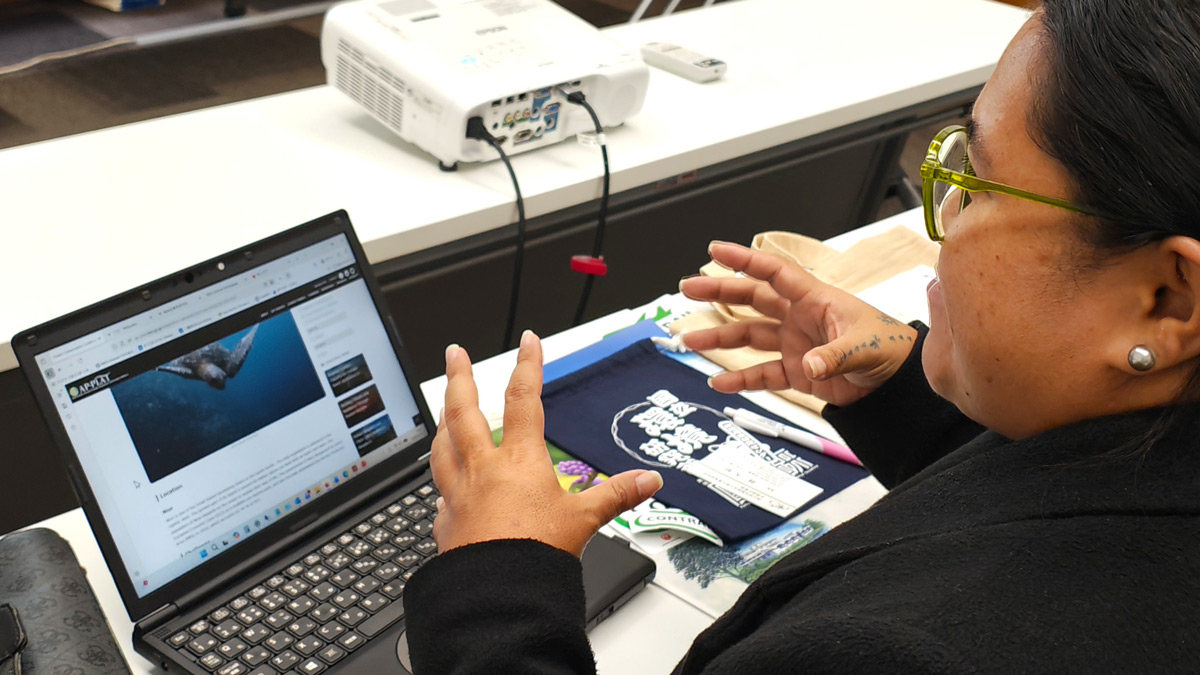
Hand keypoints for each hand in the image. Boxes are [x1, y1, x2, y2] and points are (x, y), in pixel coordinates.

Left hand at [430, 331, 663, 557]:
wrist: (497, 595)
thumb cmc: (535, 556)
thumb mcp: (584, 520)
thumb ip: (615, 495)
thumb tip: (648, 479)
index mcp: (519, 461)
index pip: (523, 399)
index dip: (528, 365)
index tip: (528, 341)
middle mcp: (482, 470)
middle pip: (464, 411)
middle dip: (460, 377)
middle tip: (454, 352)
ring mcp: (457, 494)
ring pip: (442, 446)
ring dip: (442, 421)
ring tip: (442, 408)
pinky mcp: (445, 522)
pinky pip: (438, 493)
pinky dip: (441, 483)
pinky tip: (443, 484)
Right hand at [679, 242, 916, 407]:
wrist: (896, 383)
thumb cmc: (888, 349)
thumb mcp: (864, 347)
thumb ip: (834, 355)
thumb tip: (809, 364)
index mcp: (815, 299)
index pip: (775, 272)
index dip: (745, 260)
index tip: (716, 250)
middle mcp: (798, 317)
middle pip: (752, 299)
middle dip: (720, 292)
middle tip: (689, 288)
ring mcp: (793, 344)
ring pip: (748, 336)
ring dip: (720, 338)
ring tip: (690, 340)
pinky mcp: (794, 372)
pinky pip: (760, 373)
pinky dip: (741, 379)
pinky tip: (720, 382)